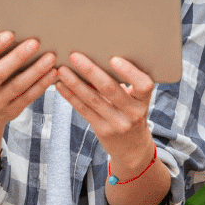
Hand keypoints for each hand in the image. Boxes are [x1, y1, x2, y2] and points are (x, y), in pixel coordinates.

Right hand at [0, 31, 56, 182]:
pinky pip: (29, 96)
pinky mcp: (11, 112)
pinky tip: (52, 73)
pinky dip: (42, 84)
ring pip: (18, 86)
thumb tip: (16, 33)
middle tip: (35, 42)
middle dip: (18, 56)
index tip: (10, 33)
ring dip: (36, 70)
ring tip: (50, 56)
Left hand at [54, 53, 154, 169]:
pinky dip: (71, 96)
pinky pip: (84, 110)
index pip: (143, 85)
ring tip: (62, 70)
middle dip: (91, 71)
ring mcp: (117, 124)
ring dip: (75, 83)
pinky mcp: (102, 130)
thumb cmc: (132, 113)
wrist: (133, 148)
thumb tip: (96, 58)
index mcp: (144, 101)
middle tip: (75, 56)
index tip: (114, 59)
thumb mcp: (135, 100)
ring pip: (93, 99)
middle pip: (110, 89)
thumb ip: (123, 84)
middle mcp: (133, 113)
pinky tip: (61, 85)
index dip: (129, 72)